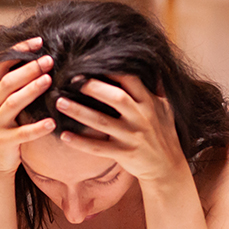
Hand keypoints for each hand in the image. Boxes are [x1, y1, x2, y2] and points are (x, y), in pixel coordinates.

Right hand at [0, 37, 55, 180]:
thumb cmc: (3, 124)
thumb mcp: (2, 101)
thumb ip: (14, 82)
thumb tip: (39, 56)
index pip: (0, 64)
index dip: (17, 51)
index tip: (37, 41)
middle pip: (7, 82)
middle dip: (28, 69)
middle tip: (48, 60)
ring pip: (12, 103)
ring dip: (31, 90)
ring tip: (48, 80)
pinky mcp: (2, 141)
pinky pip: (21, 134)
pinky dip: (36, 128)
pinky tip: (51, 122)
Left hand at [55, 75, 187, 183]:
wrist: (168, 167)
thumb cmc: (163, 133)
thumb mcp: (165, 107)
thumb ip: (156, 87)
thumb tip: (152, 64)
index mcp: (149, 102)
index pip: (130, 79)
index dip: (110, 69)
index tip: (89, 62)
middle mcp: (141, 117)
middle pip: (116, 97)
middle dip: (93, 87)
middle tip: (71, 80)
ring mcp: (132, 136)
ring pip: (102, 122)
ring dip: (79, 111)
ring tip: (59, 102)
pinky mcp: (124, 154)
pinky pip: (98, 147)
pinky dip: (80, 142)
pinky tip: (64, 135)